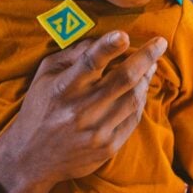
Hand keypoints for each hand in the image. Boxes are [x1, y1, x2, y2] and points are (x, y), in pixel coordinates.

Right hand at [0, 30, 164, 192]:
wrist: (32, 157)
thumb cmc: (40, 108)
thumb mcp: (45, 75)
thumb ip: (72, 55)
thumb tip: (102, 39)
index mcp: (63, 88)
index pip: (90, 63)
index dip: (108, 47)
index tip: (124, 35)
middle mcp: (81, 110)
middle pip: (123, 79)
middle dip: (146, 57)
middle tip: (160, 43)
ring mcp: (96, 130)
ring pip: (133, 98)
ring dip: (146, 78)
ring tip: (151, 65)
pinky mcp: (107, 147)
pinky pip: (133, 118)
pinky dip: (140, 100)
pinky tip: (141, 88)